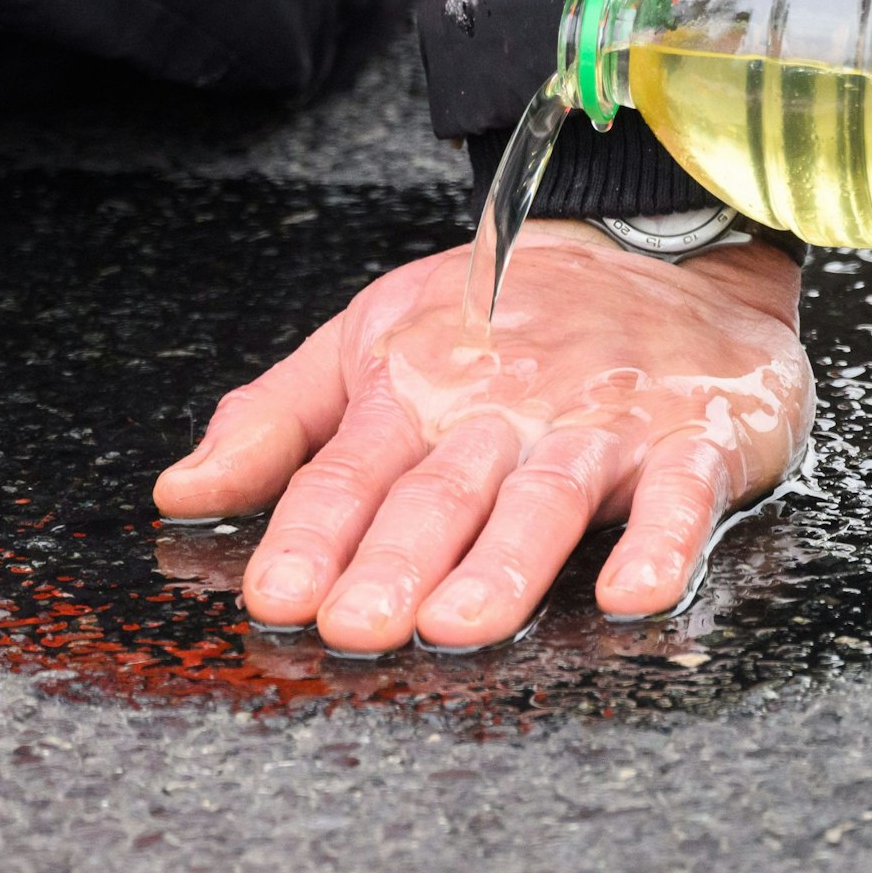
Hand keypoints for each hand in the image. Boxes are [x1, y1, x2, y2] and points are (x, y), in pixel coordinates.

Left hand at [152, 221, 811, 653]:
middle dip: (396, 559)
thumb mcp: (376, 335)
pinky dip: (661, 540)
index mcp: (420, 386)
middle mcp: (507, 406)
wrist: (664, 246)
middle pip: (444, 490)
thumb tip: (178, 491)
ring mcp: (602, 422)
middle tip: (356, 626)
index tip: (278, 594)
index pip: (354, 467)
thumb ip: (279, 420)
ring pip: (547, 495)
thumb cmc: (510, 308)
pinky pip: (680, 492)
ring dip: (505, 560)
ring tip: (460, 624)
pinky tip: (633, 591)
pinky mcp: (692, 437)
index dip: (315, 530)